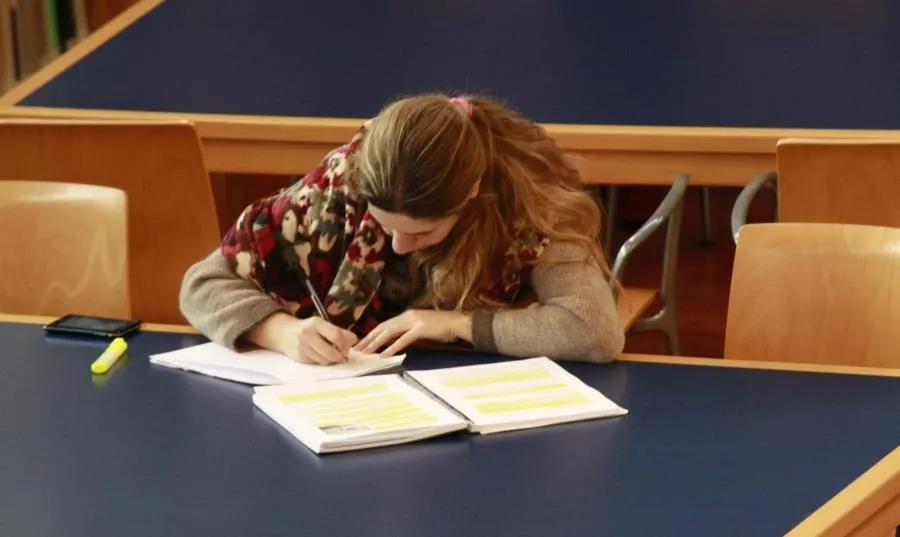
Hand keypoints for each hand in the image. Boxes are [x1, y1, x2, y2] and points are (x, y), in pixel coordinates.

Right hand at [247, 313, 357, 364]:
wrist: (283, 333)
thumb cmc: (308, 328)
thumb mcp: (322, 325)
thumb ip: (340, 332)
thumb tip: (355, 340)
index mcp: (316, 323)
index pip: (336, 335)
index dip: (344, 344)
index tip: (347, 346)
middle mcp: (308, 334)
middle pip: (331, 352)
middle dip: (340, 356)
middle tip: (342, 355)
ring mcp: (303, 346)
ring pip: (325, 360)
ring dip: (332, 360)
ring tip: (331, 354)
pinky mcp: (300, 357)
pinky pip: (317, 363)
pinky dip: (322, 361)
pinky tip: (321, 355)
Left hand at [355, 310, 471, 356]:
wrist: (458, 323)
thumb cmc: (441, 328)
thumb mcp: (420, 328)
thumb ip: (407, 332)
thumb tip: (393, 342)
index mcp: (406, 315)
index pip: (384, 325)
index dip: (371, 334)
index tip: (361, 343)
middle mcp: (407, 316)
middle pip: (382, 327)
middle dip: (368, 338)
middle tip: (357, 349)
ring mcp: (414, 321)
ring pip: (389, 332)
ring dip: (375, 343)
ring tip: (365, 352)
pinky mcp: (420, 329)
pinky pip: (402, 340)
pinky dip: (391, 347)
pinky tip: (383, 355)